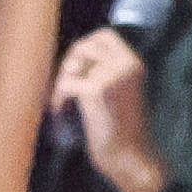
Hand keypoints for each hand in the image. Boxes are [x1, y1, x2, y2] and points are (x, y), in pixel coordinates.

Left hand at [49, 28, 161, 191]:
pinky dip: (58, 98)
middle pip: (84, 45)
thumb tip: (73, 56)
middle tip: (64, 86)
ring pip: (71, 64)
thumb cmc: (122, 128)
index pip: (104, 35)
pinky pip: (65, 84)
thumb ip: (105, 70)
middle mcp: (125, 63)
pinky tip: (60, 111)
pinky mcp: (96, 89)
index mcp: (133, 62)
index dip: (85, 46)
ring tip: (62, 100)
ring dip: (61, 80)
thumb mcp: (121, 89)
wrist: (130, 156)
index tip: (77, 68)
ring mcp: (111, 74)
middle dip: (68, 63)